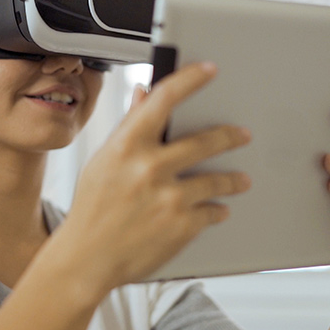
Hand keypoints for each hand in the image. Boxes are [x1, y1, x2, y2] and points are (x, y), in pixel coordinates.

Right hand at [59, 62, 250, 290]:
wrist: (87, 258)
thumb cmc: (92, 209)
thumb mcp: (103, 161)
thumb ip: (128, 127)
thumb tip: (143, 94)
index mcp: (127, 146)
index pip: (164, 98)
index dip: (190, 79)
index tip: (208, 70)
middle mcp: (150, 168)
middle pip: (205, 141)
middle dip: (230, 136)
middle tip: (242, 135)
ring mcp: (169, 198)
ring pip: (217, 180)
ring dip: (232, 179)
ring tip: (240, 180)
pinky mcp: (181, 227)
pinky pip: (212, 211)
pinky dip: (217, 210)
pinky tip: (218, 210)